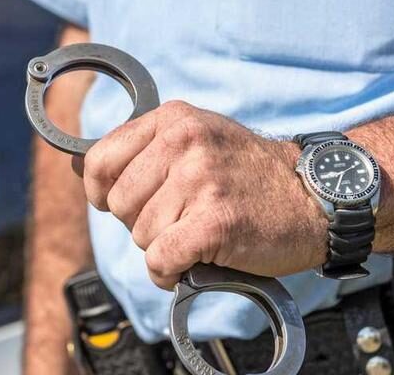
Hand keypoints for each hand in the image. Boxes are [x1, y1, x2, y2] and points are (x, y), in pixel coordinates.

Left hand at [81, 100, 328, 288]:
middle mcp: (183, 142)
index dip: (103, 192)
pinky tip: (195, 261)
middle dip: (142, 222)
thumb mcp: (196, 139)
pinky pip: (160, 260)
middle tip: (182, 219)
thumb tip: (79, 165)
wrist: (314, 197)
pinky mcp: (214, 222)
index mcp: (173, 120)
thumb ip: (141, 150)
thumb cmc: (252, 175)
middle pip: (118, 204)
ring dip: (165, 247)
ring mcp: (199, 180)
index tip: (125, 202)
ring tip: (199, 233)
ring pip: (141, 235)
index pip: (99, 160)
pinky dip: (170, 273)